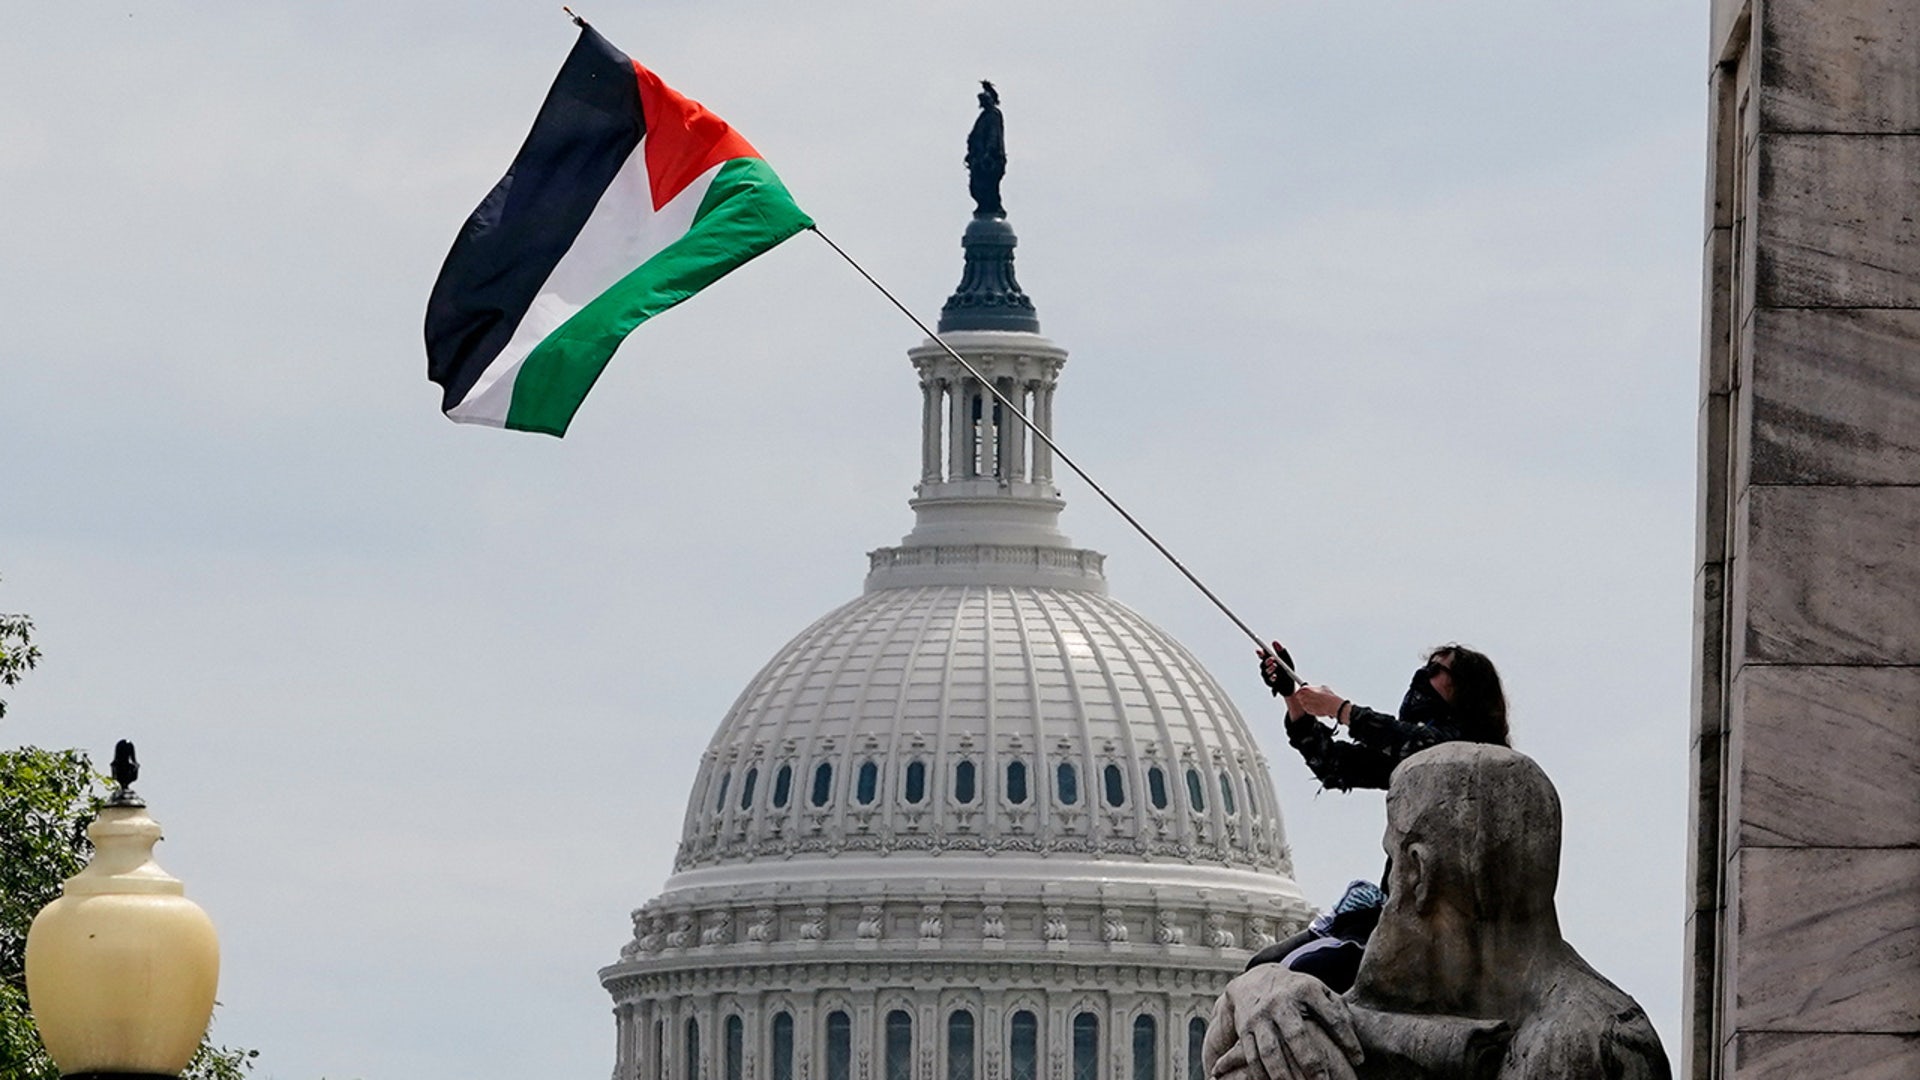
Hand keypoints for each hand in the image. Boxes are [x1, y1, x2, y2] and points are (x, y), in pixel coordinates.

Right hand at [1209, 966, 1363, 1079]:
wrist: (1254, 980)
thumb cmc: (1297, 993)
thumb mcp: (1319, 991)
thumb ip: (1338, 1012)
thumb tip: (1355, 1045)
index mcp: (1305, 990)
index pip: (1331, 1016)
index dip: (1347, 1039)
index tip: (1359, 1060)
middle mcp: (1280, 1002)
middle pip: (1296, 1035)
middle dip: (1312, 1062)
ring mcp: (1260, 1017)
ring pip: (1271, 1051)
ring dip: (1284, 1076)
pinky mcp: (1244, 1029)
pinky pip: (1252, 1057)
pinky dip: (1262, 1076)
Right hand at [1258, 643, 1299, 696]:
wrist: (1292, 686)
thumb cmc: (1288, 672)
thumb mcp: (1287, 660)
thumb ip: (1281, 651)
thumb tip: (1274, 642)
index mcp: (1270, 662)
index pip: (1263, 656)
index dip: (1261, 653)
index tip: (1261, 650)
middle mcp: (1267, 669)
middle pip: (1263, 664)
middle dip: (1266, 661)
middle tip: (1272, 659)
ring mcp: (1267, 676)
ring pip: (1264, 672)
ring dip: (1269, 669)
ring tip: (1275, 666)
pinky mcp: (1270, 684)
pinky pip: (1268, 681)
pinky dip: (1272, 678)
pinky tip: (1275, 676)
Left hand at [1290, 685, 1346, 721]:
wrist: (1332, 705)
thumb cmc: (1329, 696)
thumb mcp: (1324, 688)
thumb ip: (1318, 688)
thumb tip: (1320, 688)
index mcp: (1306, 689)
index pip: (1299, 691)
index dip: (1301, 693)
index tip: (1304, 694)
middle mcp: (1304, 696)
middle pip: (1300, 698)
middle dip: (1304, 698)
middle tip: (1311, 699)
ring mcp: (1305, 704)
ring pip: (1303, 704)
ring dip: (1308, 704)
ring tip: (1316, 703)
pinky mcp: (1308, 711)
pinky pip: (1307, 710)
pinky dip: (1311, 709)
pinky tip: (1317, 707)